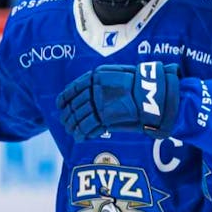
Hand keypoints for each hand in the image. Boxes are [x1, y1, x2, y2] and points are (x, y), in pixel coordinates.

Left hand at [57, 61, 179, 140]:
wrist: (151, 91)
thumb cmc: (137, 83)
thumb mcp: (115, 74)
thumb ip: (101, 83)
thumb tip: (89, 93)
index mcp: (94, 77)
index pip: (72, 89)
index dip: (64, 98)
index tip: (60, 104)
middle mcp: (93, 89)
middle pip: (74, 105)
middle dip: (67, 115)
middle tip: (64, 122)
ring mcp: (98, 103)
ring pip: (78, 117)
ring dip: (73, 126)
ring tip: (71, 131)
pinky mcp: (105, 117)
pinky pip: (88, 127)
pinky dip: (82, 133)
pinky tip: (80, 137)